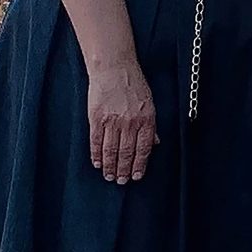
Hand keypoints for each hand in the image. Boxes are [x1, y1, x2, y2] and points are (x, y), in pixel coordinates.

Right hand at [86, 54, 157, 184]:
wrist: (115, 69)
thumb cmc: (134, 85)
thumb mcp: (150, 104)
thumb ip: (152, 125)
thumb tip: (155, 143)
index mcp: (147, 120)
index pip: (144, 149)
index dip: (140, 165)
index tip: (137, 176)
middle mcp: (131, 123)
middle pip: (126, 153)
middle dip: (124, 170)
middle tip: (121, 181)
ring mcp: (113, 122)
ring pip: (111, 151)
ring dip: (110, 166)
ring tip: (109, 176)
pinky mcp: (97, 119)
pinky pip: (96, 141)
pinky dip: (96, 154)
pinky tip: (97, 163)